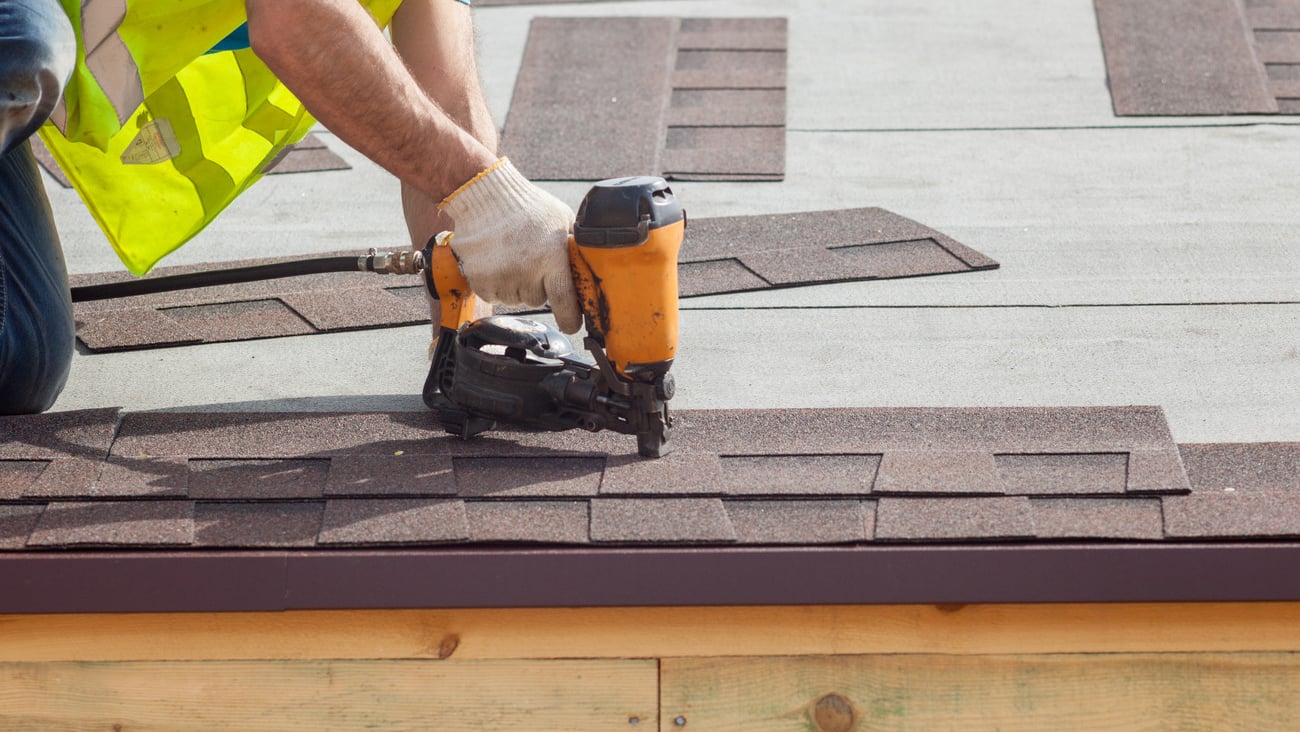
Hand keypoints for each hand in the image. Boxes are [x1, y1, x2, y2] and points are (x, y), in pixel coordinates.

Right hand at [439, 158, 581, 332]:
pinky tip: (498, 261)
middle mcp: (526, 272)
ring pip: (516, 298)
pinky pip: (495, 295)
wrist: (486, 196)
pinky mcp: (480, 281)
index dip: (570, 318)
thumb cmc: (527, 206)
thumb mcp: (563, 220)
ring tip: (513, 257)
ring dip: (517, 285)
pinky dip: (497, 284)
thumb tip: (590, 266)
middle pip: (538, 299)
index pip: (564, 302)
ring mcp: (501, 278)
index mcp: (551, 258)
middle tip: (532, 261)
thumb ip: (574, 247)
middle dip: (538, 286)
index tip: (572, 325)